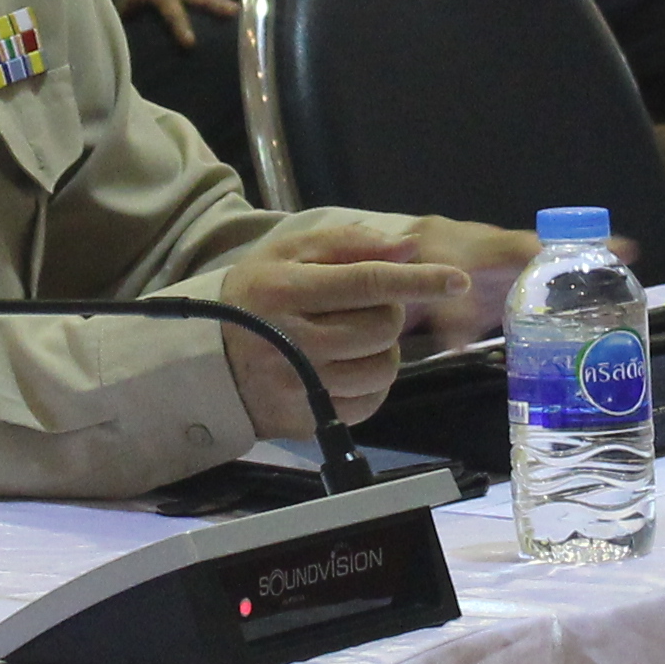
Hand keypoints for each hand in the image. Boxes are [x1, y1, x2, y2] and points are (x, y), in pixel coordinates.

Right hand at [208, 218, 527, 441]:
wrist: (208, 358)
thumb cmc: (257, 293)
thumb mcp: (289, 251)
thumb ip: (349, 242)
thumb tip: (408, 248)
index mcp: (285, 290)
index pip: (366, 282)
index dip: (417, 280)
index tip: (456, 279)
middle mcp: (292, 341)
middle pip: (380, 327)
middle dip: (388, 311)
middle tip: (363, 306)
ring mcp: (299, 387)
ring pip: (381, 367)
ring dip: (383, 348)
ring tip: (354, 336)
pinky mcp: (307, 420)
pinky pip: (370, 402)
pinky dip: (372, 382)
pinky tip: (349, 365)